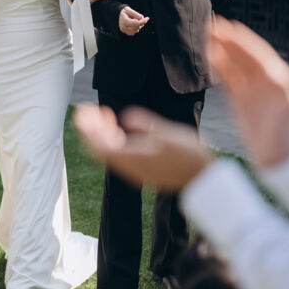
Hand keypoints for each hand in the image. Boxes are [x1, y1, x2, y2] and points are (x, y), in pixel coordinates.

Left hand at [73, 104, 211, 189]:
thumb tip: (124, 116)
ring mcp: (135, 170)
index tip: (84, 113)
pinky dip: (114, 140)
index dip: (89, 129)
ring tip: (102, 114)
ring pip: (109, 152)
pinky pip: (119, 155)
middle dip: (91, 129)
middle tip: (86, 110)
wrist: (203, 178)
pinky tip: (118, 127)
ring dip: (102, 133)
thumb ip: (144, 124)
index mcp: (134, 159)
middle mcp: (130, 168)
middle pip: (101, 149)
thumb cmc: (189, 154)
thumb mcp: (167, 133)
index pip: (100, 146)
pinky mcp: (142, 170)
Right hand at [117, 5, 148, 34]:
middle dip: (141, 23)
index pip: (136, 23)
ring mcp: (124, 31)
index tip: (147, 18)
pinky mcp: (126, 33)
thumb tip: (142, 18)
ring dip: (139, 26)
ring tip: (138, 20)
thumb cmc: (124, 12)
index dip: (142, 21)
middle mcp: (123, 27)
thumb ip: (135, 13)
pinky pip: (134, 32)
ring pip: (136, 30)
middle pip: (136, 27)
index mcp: (124, 21)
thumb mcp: (129, 9)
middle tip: (143, 18)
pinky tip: (136, 24)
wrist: (118, 15)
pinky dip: (136, 28)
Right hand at [208, 17, 288, 167]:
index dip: (244, 42)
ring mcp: (252, 88)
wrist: (277, 157)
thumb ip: (280, 94)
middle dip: (230, 40)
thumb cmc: (286, 136)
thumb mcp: (288, 114)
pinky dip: (218, 66)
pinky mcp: (240, 98)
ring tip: (207, 34)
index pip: (259, 55)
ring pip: (235, 64)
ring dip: (222, 49)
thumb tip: (274, 77)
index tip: (230, 29)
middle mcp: (266, 79)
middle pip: (245, 55)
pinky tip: (209, 54)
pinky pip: (228, 77)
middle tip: (213, 26)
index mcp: (280, 79)